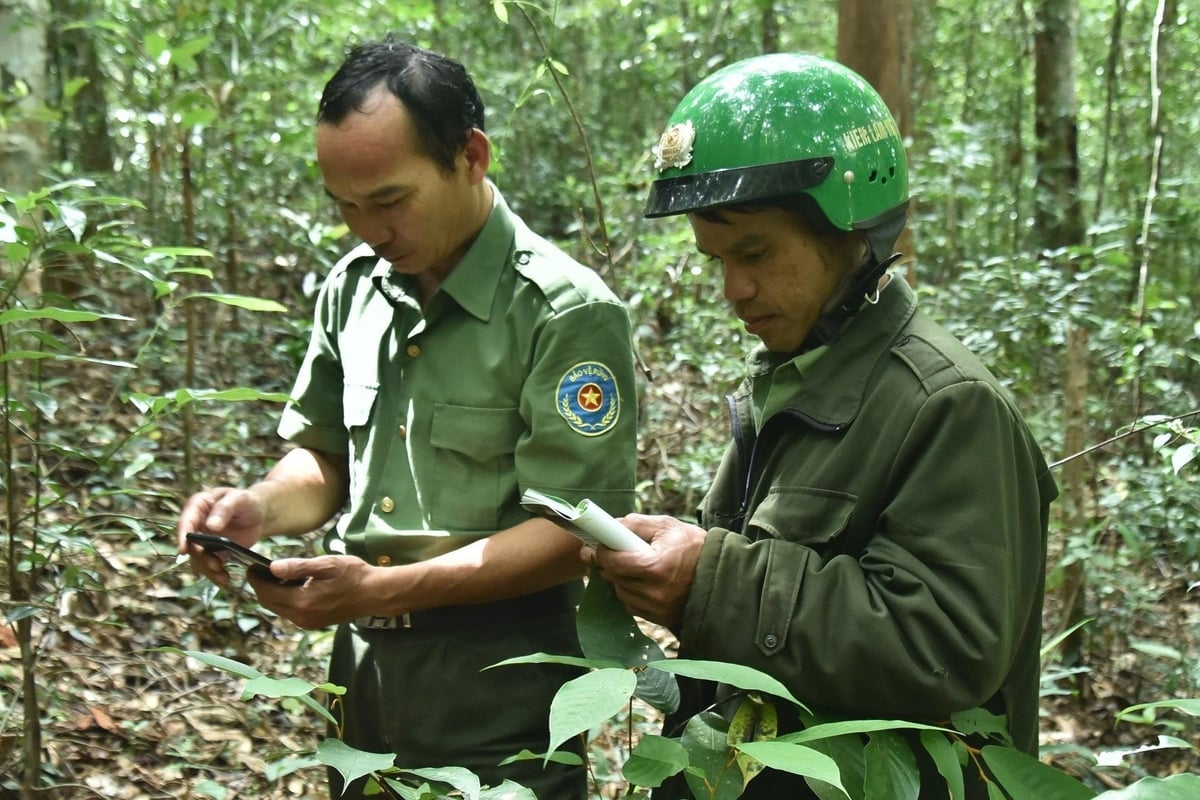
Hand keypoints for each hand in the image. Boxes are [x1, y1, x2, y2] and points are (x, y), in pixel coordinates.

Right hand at [176, 487, 265, 586]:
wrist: (259, 514)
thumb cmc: (247, 501)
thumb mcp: (239, 499)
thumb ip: (224, 509)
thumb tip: (210, 526)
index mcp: (198, 506)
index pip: (186, 522)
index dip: (183, 536)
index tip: (183, 550)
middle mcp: (196, 525)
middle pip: (191, 544)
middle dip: (201, 557)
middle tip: (216, 565)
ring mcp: (203, 540)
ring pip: (198, 558)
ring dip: (207, 569)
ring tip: (223, 577)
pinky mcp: (213, 552)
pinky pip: (209, 566)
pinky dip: (215, 574)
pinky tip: (225, 580)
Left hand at [248, 555, 376, 629]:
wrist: (376, 594)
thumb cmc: (354, 575)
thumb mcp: (327, 565)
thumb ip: (298, 567)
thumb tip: (272, 567)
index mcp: (302, 602)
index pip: (266, 592)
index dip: (255, 578)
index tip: (252, 565)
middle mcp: (301, 617)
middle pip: (269, 602)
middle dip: (262, 586)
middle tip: (261, 568)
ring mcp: (307, 623)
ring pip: (279, 608)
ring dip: (274, 593)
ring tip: (278, 575)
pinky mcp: (313, 624)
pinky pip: (290, 612)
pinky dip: (286, 599)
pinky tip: (294, 586)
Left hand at [591, 513, 705, 627]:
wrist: (721, 575)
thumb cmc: (693, 546)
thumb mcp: (666, 526)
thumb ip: (635, 524)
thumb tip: (607, 527)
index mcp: (656, 566)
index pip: (613, 561)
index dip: (601, 551)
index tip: (599, 544)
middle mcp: (655, 592)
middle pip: (613, 577)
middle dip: (608, 563)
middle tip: (610, 552)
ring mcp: (657, 608)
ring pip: (620, 592)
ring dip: (619, 578)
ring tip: (632, 565)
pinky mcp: (659, 618)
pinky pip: (631, 605)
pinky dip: (630, 592)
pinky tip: (641, 580)